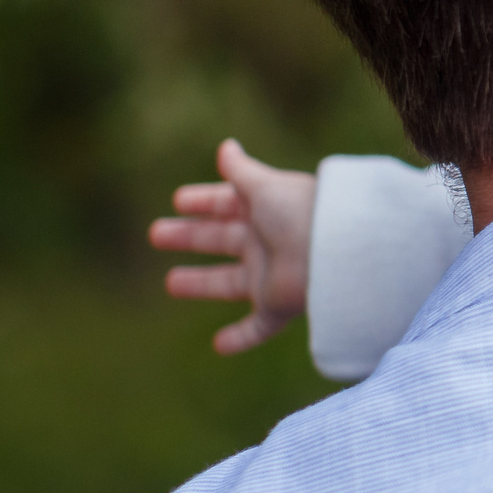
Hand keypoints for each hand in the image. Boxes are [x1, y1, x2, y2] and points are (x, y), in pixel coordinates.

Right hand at [148, 139, 315, 354]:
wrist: (336, 251)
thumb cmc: (301, 212)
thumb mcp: (265, 187)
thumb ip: (242, 171)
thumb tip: (226, 146)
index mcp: (267, 210)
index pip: (230, 203)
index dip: (204, 201)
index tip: (178, 200)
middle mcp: (269, 242)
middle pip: (222, 240)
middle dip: (190, 236)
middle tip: (156, 233)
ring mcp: (273, 276)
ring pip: (230, 283)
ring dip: (202, 283)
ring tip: (170, 283)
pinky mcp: (280, 306)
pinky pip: (259, 327)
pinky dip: (240, 338)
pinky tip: (218, 345)